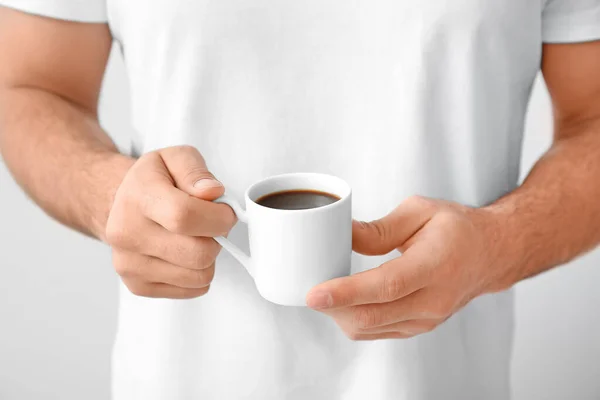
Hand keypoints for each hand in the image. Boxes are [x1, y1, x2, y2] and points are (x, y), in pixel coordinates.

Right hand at [105, 146, 235, 298]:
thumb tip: (213, 192)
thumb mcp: (174, 158)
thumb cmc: (153, 181)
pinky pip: (191, 290)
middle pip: (198, 253)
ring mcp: (129, 264)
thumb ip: (196, 171)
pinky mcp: (137, 285)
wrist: (120, 203)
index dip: (218, 217)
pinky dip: (197, 273)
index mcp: (138, 197)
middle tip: (210, 225)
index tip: (225, 212)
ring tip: (195, 238)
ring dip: (208, 257)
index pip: (186, 216)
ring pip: (199, 276)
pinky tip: (184, 253)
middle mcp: (127, 233)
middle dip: (217, 238)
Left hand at [306, 196, 506, 339]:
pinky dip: (355, 319)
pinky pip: (378, 331)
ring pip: (371, 328)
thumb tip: (342, 234)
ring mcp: (427, 319)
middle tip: (308, 292)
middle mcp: (433, 300)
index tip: (315, 293)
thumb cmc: (456, 228)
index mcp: (435, 265)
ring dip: (341, 315)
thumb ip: (379, 228)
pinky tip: (344, 302)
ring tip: (324, 293)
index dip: (347, 292)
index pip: (386, 286)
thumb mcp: (420, 211)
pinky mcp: (419, 327)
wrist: (489, 254)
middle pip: (373, 315)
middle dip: (334, 309)